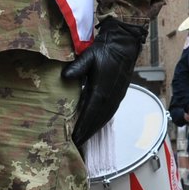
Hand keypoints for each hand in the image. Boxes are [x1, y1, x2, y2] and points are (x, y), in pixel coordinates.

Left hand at [61, 18, 145, 147]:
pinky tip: (95, 126)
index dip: (82, 127)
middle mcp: (110, 97)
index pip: (89, 113)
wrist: (124, 46)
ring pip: (104, 118)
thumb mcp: (89, 56)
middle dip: (87, 133)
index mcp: (101, 90)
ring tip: (84, 138)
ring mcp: (116, 97)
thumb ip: (77, 67)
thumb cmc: (105, 50)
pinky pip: (109, 113)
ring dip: (94, 129)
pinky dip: (101, 122)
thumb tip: (64, 76)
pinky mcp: (119, 96)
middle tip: (76, 144)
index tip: (74, 138)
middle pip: (97, 120)